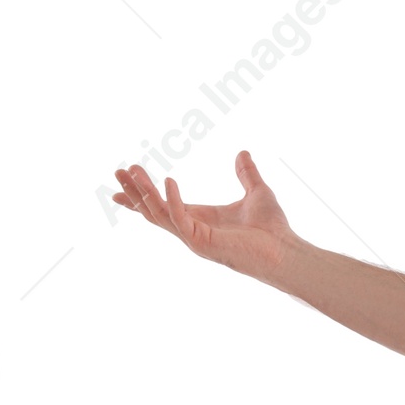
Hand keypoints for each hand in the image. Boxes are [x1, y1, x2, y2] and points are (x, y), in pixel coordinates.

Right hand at [111, 149, 298, 279]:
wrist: (286, 251)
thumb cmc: (273, 229)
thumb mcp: (257, 192)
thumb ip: (246, 174)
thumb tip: (243, 153)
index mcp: (200, 219)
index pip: (162, 206)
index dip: (141, 195)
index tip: (120, 181)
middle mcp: (192, 230)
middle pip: (153, 210)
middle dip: (135, 191)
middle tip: (118, 171)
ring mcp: (195, 239)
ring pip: (160, 215)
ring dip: (144, 193)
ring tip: (132, 171)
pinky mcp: (203, 243)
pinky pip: (181, 220)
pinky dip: (172, 200)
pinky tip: (168, 181)